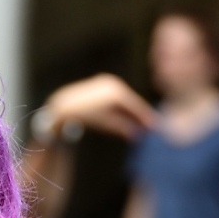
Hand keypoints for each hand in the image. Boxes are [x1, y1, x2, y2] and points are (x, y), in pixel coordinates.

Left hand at [39, 74, 157, 141]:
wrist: (63, 106)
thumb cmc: (84, 117)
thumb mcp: (105, 124)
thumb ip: (122, 128)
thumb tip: (137, 136)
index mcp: (116, 93)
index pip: (136, 106)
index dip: (146, 116)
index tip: (155, 126)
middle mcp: (114, 84)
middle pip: (131, 101)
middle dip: (140, 114)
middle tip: (150, 125)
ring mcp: (107, 81)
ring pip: (124, 98)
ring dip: (131, 110)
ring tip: (140, 121)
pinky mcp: (101, 82)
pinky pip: (116, 95)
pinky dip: (121, 105)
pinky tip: (126, 113)